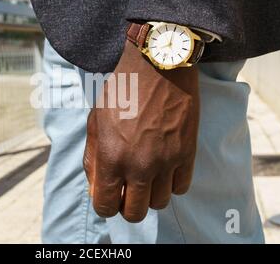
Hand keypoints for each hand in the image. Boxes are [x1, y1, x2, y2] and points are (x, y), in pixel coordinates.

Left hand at [83, 39, 199, 222]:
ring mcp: (166, 162)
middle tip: (128, 190)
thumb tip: (97, 186)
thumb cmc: (122, 91)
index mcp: (110, 157)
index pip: (105, 207)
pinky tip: (165, 168)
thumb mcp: (95, 121)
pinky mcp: (187, 153)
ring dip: (151, 194)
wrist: (157, 66)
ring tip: (147, 176)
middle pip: (135, 213)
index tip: (110, 195)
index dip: (106, 205)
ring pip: (159, 203)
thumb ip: (93, 157)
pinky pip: (181, 188)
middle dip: (128, 206)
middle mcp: (138, 165)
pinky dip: (171, 184)